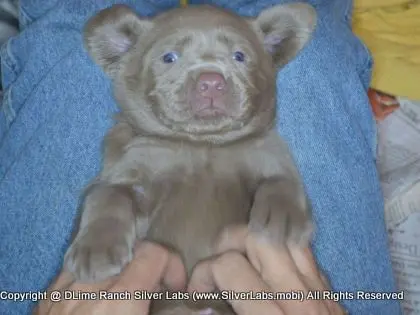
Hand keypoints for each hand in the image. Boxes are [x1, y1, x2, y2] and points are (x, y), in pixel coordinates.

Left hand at [34, 242, 185, 314]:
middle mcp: (90, 287)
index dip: (171, 266)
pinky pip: (77, 269)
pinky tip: (95, 298)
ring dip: (121, 271)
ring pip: (103, 256)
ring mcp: (64, 290)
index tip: (175, 288)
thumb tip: (209, 311)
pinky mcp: (47, 297)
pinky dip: (93, 277)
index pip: (153, 253)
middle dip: (149, 268)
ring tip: (123, 297)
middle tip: (153, 293)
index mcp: (120, 301)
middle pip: (130, 251)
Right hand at [188, 225, 345, 314]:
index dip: (202, 274)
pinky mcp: (328, 286)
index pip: (229, 267)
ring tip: (240, 256)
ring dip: (253, 239)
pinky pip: (302, 247)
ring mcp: (317, 286)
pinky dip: (280, 245)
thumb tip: (203, 308)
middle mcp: (297, 295)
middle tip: (217, 266)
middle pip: (256, 238)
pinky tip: (268, 260)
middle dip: (226, 244)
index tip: (197, 292)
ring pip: (281, 235)